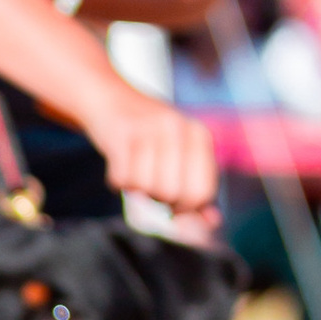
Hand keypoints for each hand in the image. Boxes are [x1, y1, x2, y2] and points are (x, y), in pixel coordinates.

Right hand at [77, 83, 217, 216]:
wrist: (108, 97)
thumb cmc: (149, 135)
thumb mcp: (180, 153)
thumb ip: (197, 187)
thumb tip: (212, 222)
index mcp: (199, 135)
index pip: (202, 191)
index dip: (187, 207)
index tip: (174, 205)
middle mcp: (177, 128)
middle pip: (174, 195)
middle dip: (160, 201)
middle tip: (151, 188)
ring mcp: (148, 128)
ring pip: (147, 189)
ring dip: (137, 190)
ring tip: (135, 172)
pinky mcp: (119, 133)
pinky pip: (122, 180)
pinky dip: (117, 182)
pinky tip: (119, 167)